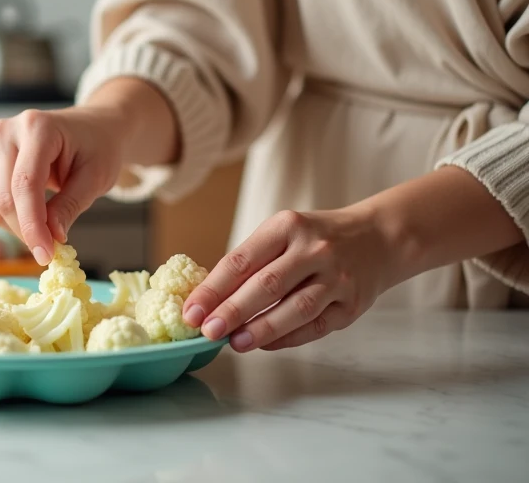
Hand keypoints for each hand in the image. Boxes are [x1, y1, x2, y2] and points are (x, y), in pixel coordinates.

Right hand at [0, 78, 178, 264]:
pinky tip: (37, 214)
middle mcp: (6, 132)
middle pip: (5, 197)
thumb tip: (51, 238)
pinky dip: (14, 217)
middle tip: (52, 251)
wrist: (91, 128)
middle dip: (27, 230)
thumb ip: (70, 206)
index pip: (25, 184)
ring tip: (49, 227)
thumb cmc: (97, 148)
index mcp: (36, 127)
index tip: (46, 255)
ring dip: (20, 226)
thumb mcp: (95, 178)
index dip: (32, 224)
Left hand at [182, 207, 395, 351]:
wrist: (379, 238)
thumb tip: (209, 298)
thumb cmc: (316, 238)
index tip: (192, 311)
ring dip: (261, 329)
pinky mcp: (352, 304)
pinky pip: (315, 326)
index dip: (213, 288)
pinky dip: (287, 338)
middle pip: (266, 285)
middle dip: (232, 311)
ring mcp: (337, 278)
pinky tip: (264, 344)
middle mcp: (314, 250)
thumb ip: (251, 261)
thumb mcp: (283, 233)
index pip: (241, 260)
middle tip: (207, 331)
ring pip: (294, 309)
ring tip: (234, 343)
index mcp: (287, 226)